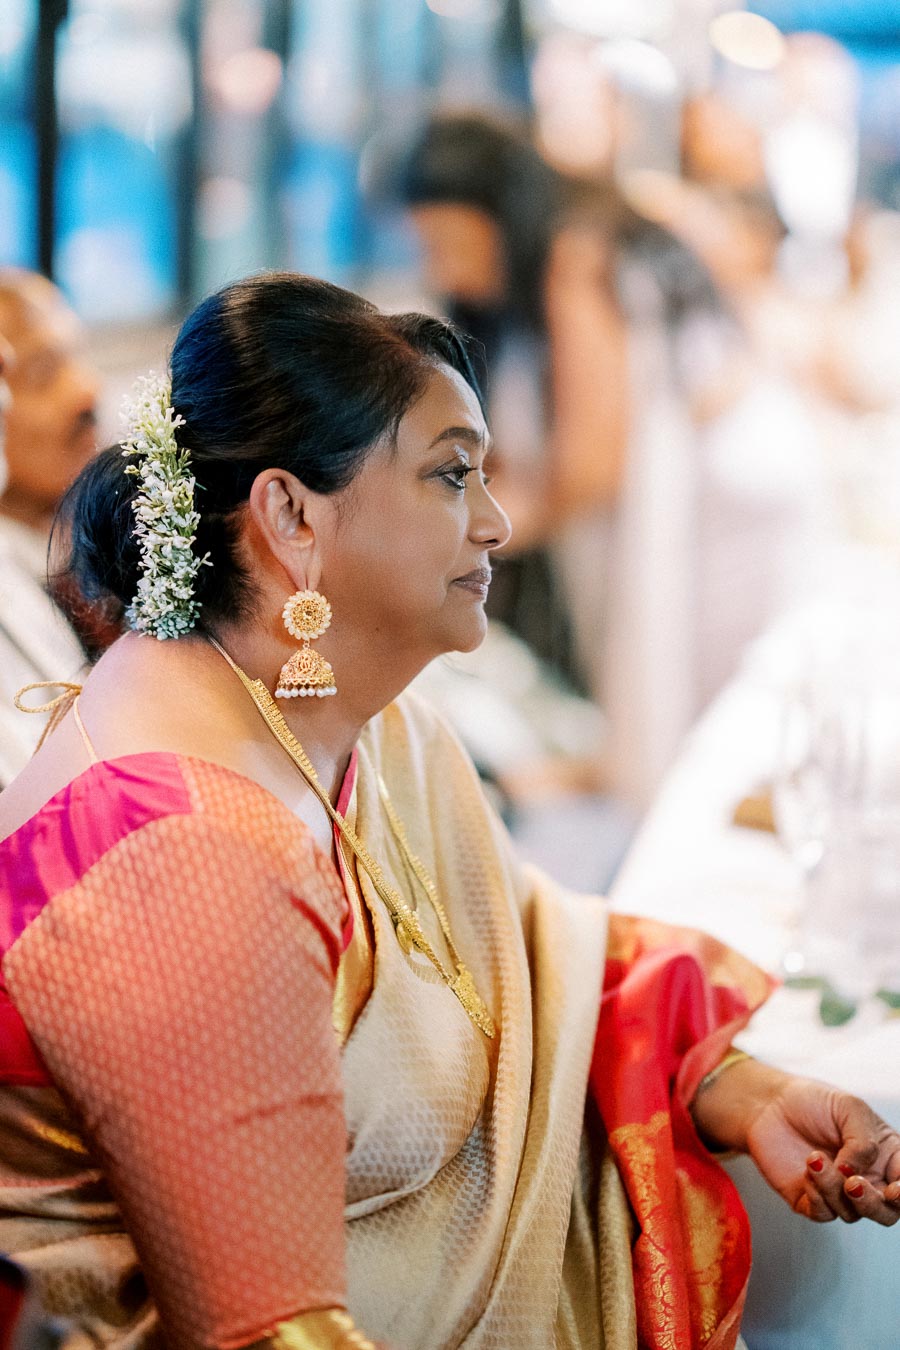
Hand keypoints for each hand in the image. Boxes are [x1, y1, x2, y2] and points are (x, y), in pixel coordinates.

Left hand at [743, 1070, 899, 1224]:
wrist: (770, 1103)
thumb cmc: (814, 1101)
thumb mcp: (849, 1109)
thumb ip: (863, 1143)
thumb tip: (856, 1175)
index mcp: (885, 1157)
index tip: (893, 1190)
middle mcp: (867, 1179)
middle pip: (885, 1213)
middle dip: (872, 1204)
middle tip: (853, 1184)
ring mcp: (839, 1193)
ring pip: (851, 1213)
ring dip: (834, 1188)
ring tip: (815, 1158)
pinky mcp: (811, 1200)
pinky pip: (823, 1213)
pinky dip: (817, 1195)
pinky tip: (807, 1169)